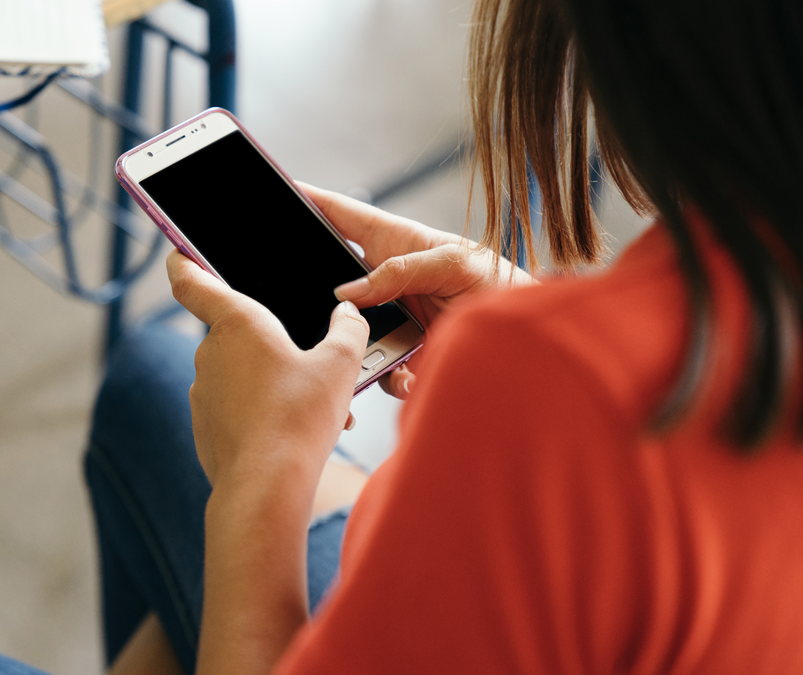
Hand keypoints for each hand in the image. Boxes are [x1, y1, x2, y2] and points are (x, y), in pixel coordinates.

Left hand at [166, 250, 369, 490]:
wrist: (267, 487)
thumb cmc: (300, 419)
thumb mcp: (341, 367)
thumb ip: (349, 331)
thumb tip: (348, 316)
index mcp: (237, 322)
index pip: (190, 279)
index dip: (182, 259)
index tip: (179, 251)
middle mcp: (209, 352)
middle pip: (234, 331)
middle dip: (271, 342)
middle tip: (309, 360)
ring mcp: (202, 392)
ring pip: (240, 374)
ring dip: (271, 381)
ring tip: (313, 407)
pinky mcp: (205, 426)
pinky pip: (234, 407)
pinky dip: (260, 411)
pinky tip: (292, 432)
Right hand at [301, 184, 537, 398]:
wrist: (524, 340)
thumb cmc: (500, 286)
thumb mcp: (454, 264)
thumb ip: (401, 271)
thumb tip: (350, 293)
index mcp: (396, 242)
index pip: (343, 215)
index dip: (311, 202)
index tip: (279, 192)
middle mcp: (387, 279)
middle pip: (333, 279)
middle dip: (315, 288)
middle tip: (296, 293)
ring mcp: (390, 316)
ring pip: (347, 328)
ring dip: (351, 342)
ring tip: (365, 351)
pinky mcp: (399, 353)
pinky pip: (374, 367)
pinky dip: (383, 377)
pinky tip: (406, 379)